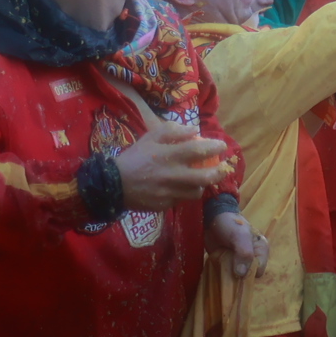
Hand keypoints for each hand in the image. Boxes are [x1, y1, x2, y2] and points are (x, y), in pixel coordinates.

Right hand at [114, 121, 230, 208]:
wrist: (112, 184)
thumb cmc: (134, 157)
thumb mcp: (149, 137)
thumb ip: (172, 131)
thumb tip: (194, 130)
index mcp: (167, 156)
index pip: (198, 150)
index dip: (214, 147)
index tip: (221, 145)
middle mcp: (171, 175)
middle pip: (205, 177)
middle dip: (219, 172)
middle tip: (223, 167)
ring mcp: (168, 192)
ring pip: (196, 191)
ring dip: (202, 184)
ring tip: (200, 177)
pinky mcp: (164, 205)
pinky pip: (181, 199)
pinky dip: (184, 192)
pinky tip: (181, 186)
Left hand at [209, 209, 265, 278]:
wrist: (212, 217)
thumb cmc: (230, 224)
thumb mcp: (240, 236)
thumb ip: (244, 254)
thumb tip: (241, 275)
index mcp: (262, 250)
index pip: (258, 271)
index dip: (247, 273)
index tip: (235, 270)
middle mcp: (253, 257)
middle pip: (247, 275)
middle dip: (237, 275)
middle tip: (225, 267)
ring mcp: (239, 260)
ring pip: (236, 276)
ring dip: (227, 274)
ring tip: (219, 265)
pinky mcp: (228, 261)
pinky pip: (227, 272)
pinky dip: (221, 272)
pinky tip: (216, 266)